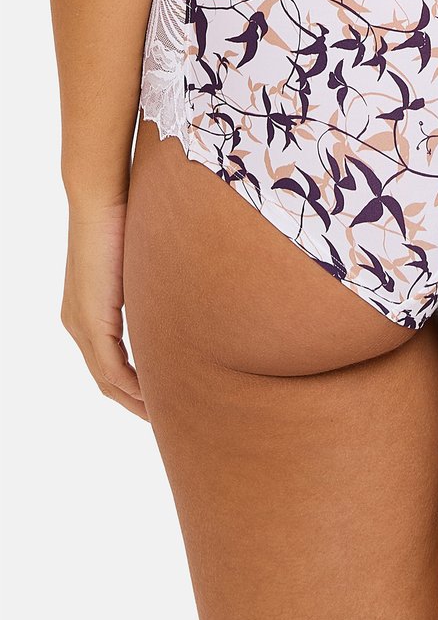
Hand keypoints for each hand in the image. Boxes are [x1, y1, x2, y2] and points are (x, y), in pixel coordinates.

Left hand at [60, 199, 146, 419]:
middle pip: (105, 381)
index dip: (133, 387)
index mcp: (86, 312)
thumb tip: (180, 295)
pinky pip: (111, 368)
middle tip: (166, 420)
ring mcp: (80, 325)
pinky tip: (156, 396)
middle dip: (135, 403)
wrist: (102, 199)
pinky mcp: (90, 321)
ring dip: (136, 401)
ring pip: (107, 380)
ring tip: (165, 415)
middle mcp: (76, 324)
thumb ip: (151, 289)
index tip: (162, 400)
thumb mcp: (140, 266)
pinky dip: (134, 386)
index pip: (107, 364)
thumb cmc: (125, 219)